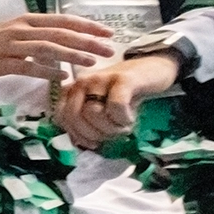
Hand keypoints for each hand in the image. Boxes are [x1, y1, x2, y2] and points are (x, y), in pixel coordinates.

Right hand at [0, 14, 116, 79]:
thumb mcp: (17, 29)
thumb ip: (41, 33)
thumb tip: (71, 39)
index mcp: (27, 20)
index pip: (63, 20)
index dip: (86, 26)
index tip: (107, 33)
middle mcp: (21, 30)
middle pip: (59, 34)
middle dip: (86, 42)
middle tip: (108, 49)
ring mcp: (10, 46)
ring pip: (46, 49)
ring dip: (70, 55)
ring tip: (91, 62)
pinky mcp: (2, 63)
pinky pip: (28, 67)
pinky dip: (46, 71)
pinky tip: (61, 77)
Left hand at [56, 52, 179, 149]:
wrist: (152, 70)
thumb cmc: (123, 95)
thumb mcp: (101, 110)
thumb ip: (86, 123)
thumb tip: (78, 142)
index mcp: (73, 89)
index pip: (61, 116)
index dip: (76, 134)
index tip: (93, 142)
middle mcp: (83, 81)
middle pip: (75, 116)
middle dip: (94, 134)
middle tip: (111, 134)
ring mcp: (102, 78)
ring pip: (93, 112)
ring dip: (111, 128)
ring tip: (123, 125)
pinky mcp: (123, 79)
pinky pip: (116, 106)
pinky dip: (123, 119)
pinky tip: (130, 118)